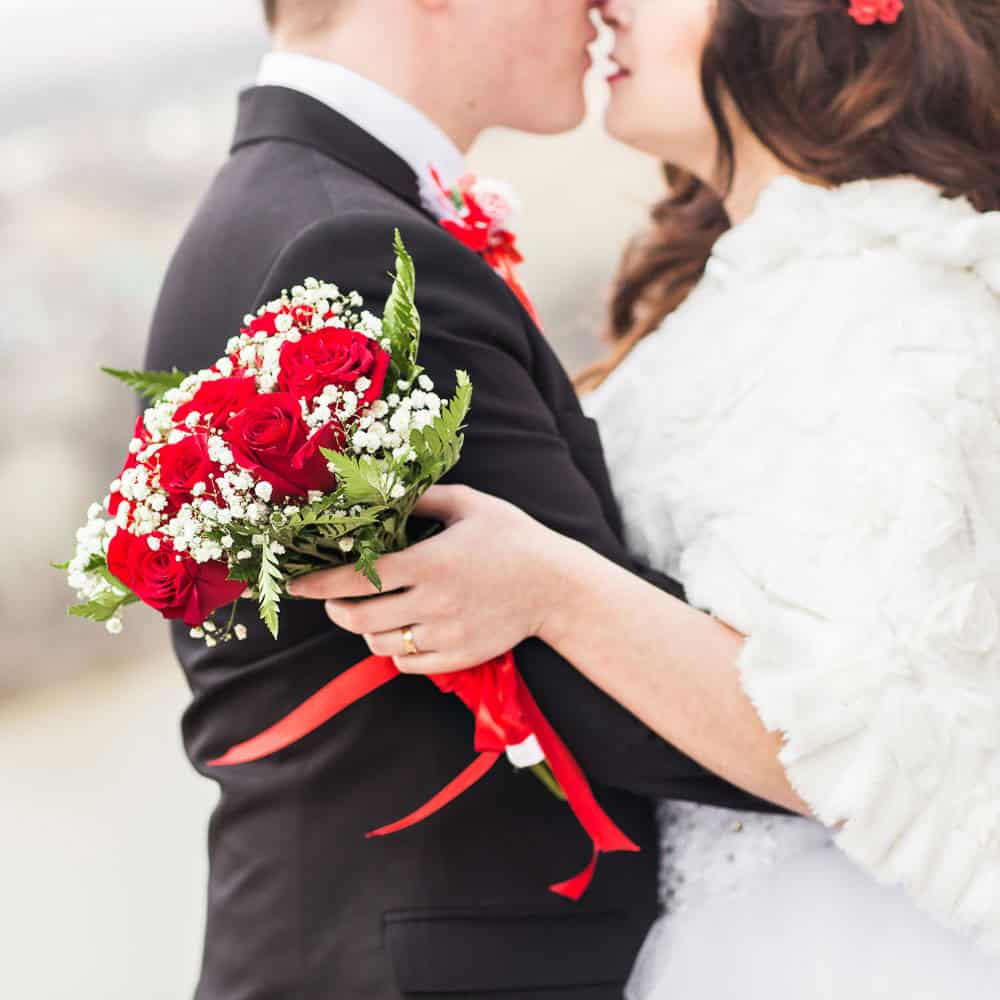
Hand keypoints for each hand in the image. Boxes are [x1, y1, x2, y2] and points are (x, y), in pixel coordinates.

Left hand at [286, 485, 571, 673]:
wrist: (557, 587)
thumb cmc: (513, 538)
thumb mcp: (470, 505)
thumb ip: (422, 500)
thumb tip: (381, 496)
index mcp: (430, 563)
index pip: (358, 578)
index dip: (318, 583)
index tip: (295, 583)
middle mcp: (433, 604)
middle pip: (359, 618)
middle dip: (334, 609)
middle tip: (331, 599)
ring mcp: (445, 636)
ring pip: (380, 643)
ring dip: (364, 629)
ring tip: (368, 612)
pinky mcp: (458, 658)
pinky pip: (407, 663)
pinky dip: (394, 650)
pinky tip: (399, 631)